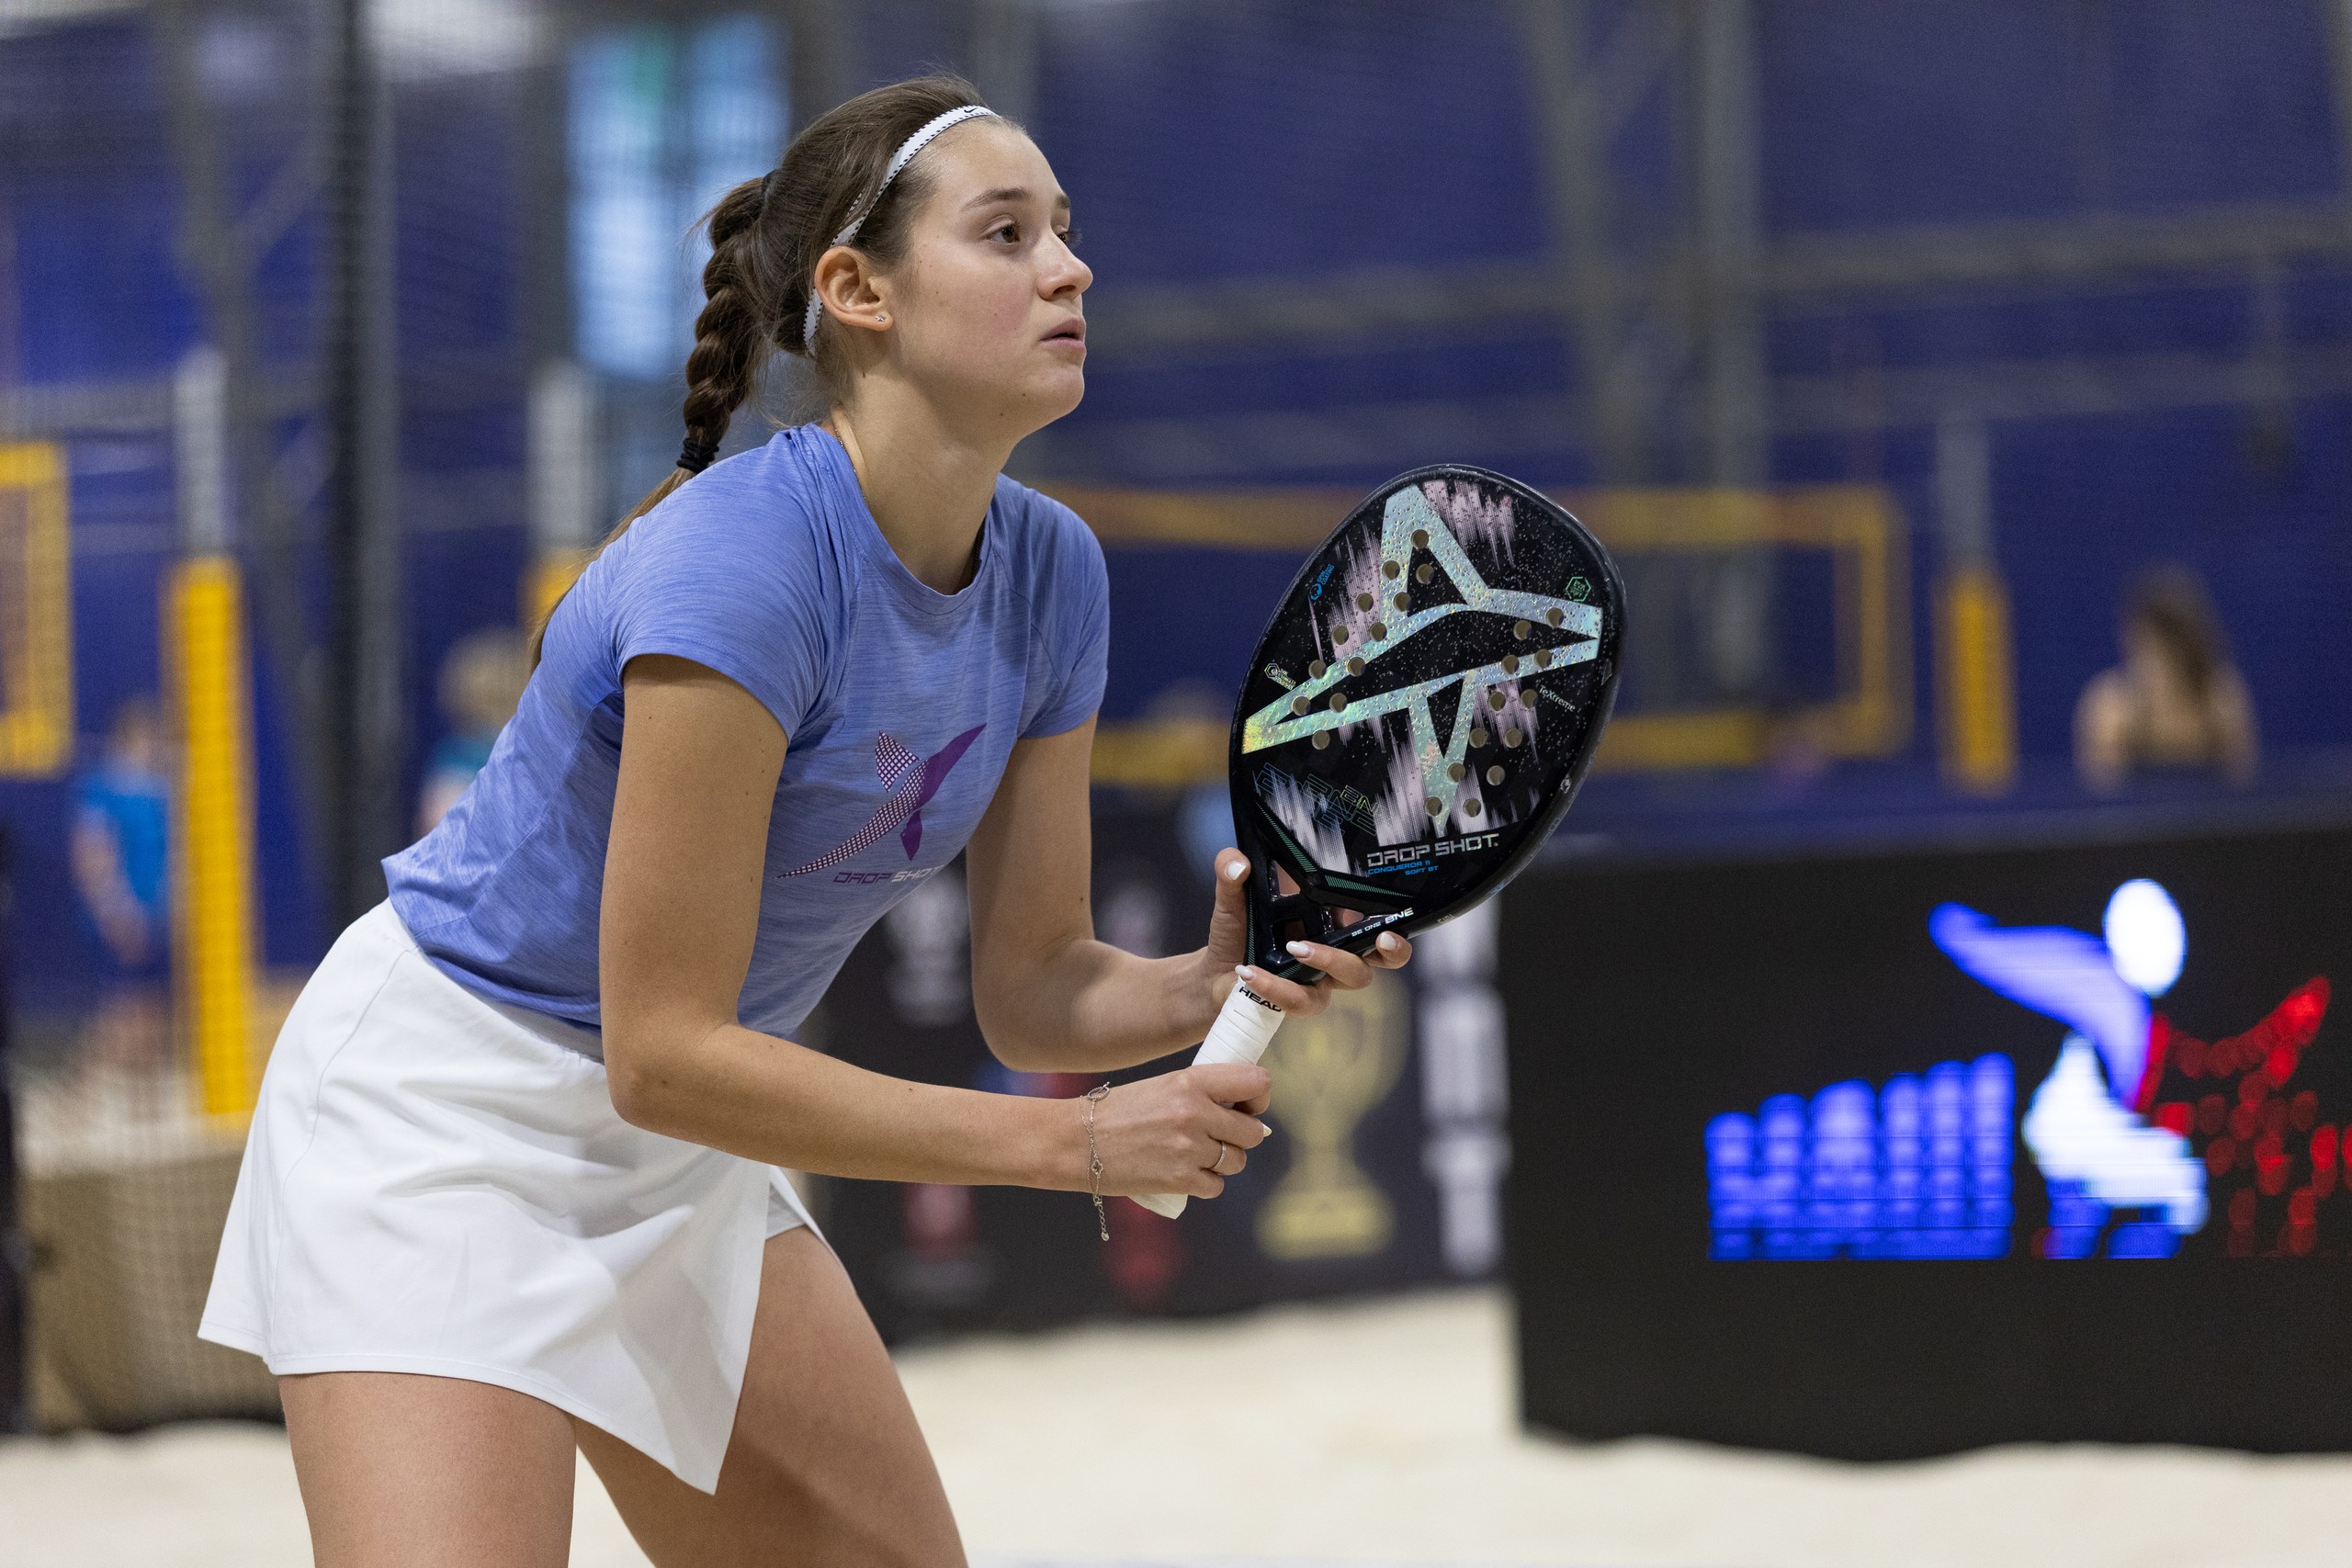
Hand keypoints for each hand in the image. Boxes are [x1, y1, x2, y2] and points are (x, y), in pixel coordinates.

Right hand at [1086, 1063, 1271, 1200]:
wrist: (1076, 1140)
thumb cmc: (1120, 1111)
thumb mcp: (1163, 1085)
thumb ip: (1202, 1092)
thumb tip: (1246, 1111)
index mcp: (1192, 1081)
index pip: (1257, 1082)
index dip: (1258, 1097)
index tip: (1245, 1106)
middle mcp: (1194, 1113)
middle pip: (1252, 1132)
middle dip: (1241, 1137)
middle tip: (1219, 1136)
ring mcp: (1188, 1148)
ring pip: (1236, 1161)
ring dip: (1224, 1162)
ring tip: (1196, 1154)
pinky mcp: (1179, 1180)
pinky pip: (1216, 1186)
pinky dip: (1205, 1183)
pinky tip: (1186, 1173)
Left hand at [1194, 847, 1413, 1019]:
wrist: (1214, 974)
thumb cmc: (1238, 933)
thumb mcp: (1233, 896)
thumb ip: (1232, 871)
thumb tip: (1238, 863)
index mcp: (1334, 921)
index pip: (1377, 917)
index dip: (1396, 916)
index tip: (1393, 909)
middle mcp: (1339, 952)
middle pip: (1384, 957)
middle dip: (1393, 948)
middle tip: (1383, 937)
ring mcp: (1324, 979)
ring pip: (1350, 978)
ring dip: (1329, 959)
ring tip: (1296, 947)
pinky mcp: (1301, 1001)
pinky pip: (1301, 999)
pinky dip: (1276, 986)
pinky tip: (1250, 973)